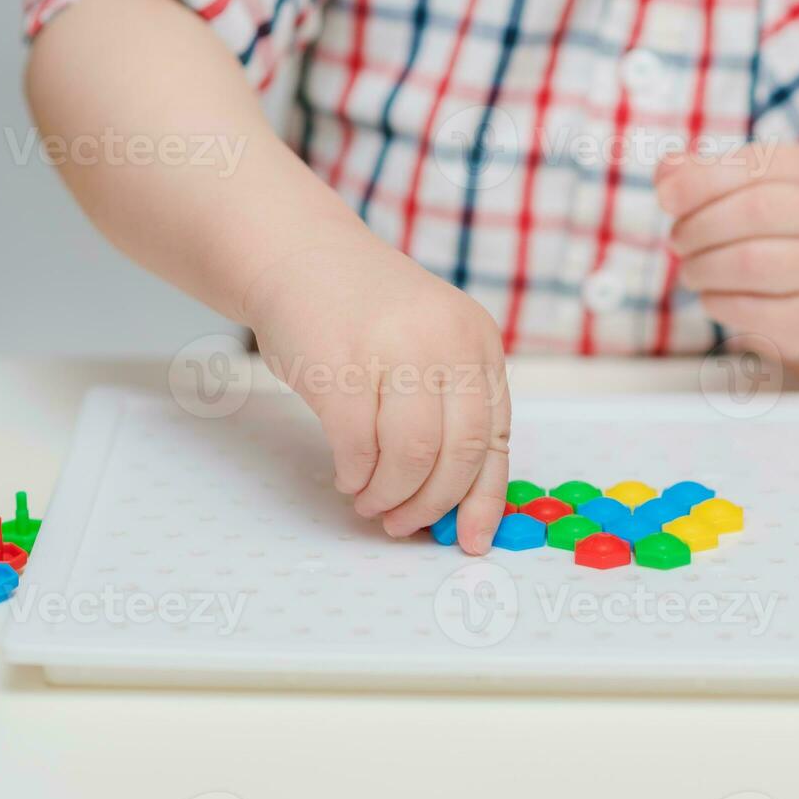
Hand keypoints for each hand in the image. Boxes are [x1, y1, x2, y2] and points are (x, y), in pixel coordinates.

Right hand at [245, 232, 510, 554]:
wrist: (301, 258)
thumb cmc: (367, 317)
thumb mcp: (432, 345)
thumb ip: (451, 409)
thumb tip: (461, 505)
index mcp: (479, 341)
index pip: (496, 436)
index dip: (484, 498)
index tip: (470, 540)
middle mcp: (446, 341)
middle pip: (458, 453)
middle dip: (431, 505)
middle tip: (403, 524)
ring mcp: (394, 349)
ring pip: (412, 456)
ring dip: (390, 495)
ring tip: (371, 501)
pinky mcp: (341, 365)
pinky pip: (358, 447)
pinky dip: (355, 475)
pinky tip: (348, 477)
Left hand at [655, 143, 798, 361]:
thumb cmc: (784, 233)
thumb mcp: (756, 193)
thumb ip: (706, 175)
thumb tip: (666, 172)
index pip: (757, 165)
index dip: (702, 179)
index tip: (665, 197)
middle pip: (754, 211)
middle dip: (699, 226)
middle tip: (678, 241)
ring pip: (751, 263)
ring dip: (702, 267)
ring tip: (691, 270)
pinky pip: (753, 310)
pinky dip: (716, 302)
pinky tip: (712, 296)